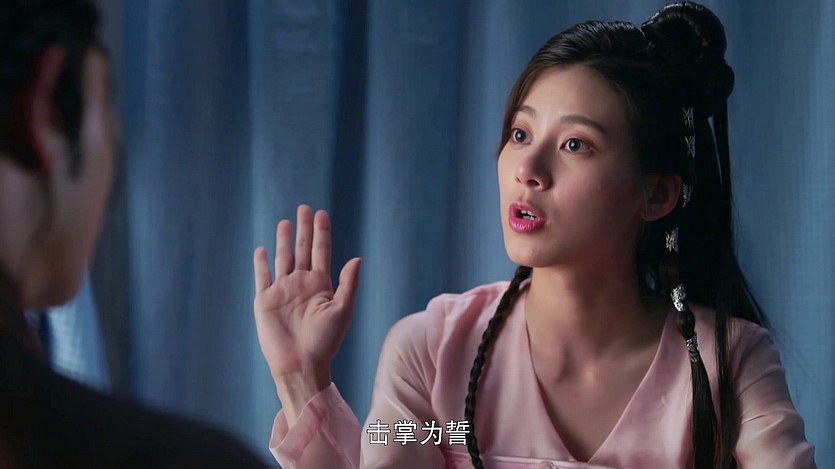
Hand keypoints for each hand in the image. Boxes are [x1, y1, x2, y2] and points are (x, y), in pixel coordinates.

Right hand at [253, 205, 360, 401]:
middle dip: (304, 229)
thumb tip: (357, 259)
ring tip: (285, 222)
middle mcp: (301, 284)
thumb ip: (349, 284)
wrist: (301, 364)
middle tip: (305, 208)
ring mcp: (283, 292)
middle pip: (302, 250)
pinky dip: (261, 263)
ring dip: (284, 241)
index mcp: (321, 285)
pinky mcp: (265, 301)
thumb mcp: (343, 311)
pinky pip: (262, 278)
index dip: (321, 233)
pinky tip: (262, 250)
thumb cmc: (325, 342)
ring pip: (283, 259)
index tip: (322, 213)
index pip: (321, 252)